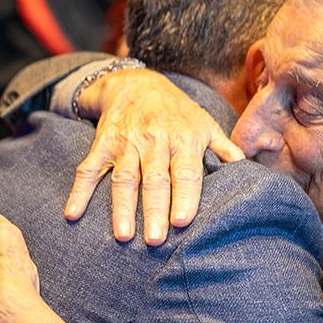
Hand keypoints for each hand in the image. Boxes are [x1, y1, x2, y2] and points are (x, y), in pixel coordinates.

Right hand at [68, 68, 243, 245]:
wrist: (136, 83)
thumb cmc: (178, 112)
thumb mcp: (206, 123)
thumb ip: (225, 148)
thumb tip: (248, 170)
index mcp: (183, 139)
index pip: (185, 171)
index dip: (184, 196)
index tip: (182, 221)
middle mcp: (154, 141)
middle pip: (154, 180)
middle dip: (154, 210)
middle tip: (154, 240)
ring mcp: (126, 143)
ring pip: (123, 178)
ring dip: (121, 208)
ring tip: (123, 235)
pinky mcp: (102, 144)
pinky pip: (89, 169)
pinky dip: (79, 191)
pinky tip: (73, 214)